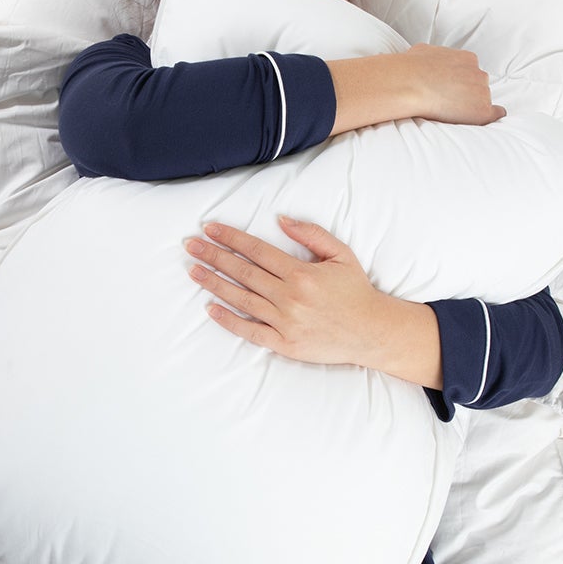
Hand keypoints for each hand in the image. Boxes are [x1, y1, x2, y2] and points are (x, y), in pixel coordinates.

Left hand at [184, 216, 390, 367]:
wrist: (371, 332)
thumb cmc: (355, 291)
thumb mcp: (341, 254)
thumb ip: (311, 234)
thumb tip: (280, 219)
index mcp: (301, 273)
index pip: (256, 251)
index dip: (231, 238)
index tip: (210, 229)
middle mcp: (289, 297)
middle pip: (243, 272)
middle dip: (213, 256)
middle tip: (191, 245)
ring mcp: (285, 322)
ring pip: (241, 299)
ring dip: (214, 283)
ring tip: (193, 270)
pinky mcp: (284, 344)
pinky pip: (250, 331)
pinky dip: (229, 320)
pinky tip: (211, 308)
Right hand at [324, 43, 503, 136]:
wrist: (410, 83)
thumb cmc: (410, 68)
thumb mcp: (421, 52)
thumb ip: (430, 56)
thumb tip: (420, 56)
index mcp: (465, 59)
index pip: (470, 73)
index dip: (459, 84)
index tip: (448, 92)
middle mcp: (477, 73)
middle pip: (478, 86)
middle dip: (467, 95)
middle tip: (448, 105)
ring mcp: (481, 91)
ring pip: (481, 101)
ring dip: (470, 108)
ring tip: (450, 115)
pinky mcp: (482, 110)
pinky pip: (494, 116)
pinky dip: (488, 120)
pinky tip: (479, 124)